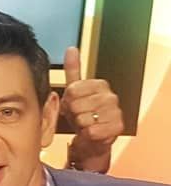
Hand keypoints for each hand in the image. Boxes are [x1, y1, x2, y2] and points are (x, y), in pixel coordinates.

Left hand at [60, 46, 121, 170]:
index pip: (72, 90)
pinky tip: (92, 132)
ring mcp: (116, 111)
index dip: (68, 100)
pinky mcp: (117, 128)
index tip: (73, 103)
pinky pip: (91, 131)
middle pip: (76, 105)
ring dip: (80, 124)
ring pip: (83, 118)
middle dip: (73, 113)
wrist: (92, 137)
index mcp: (99, 84)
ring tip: (86, 123)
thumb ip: (73, 70)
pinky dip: (87, 135)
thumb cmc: (82, 113)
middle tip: (80, 115)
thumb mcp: (74, 91)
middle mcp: (110, 96)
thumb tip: (71, 48)